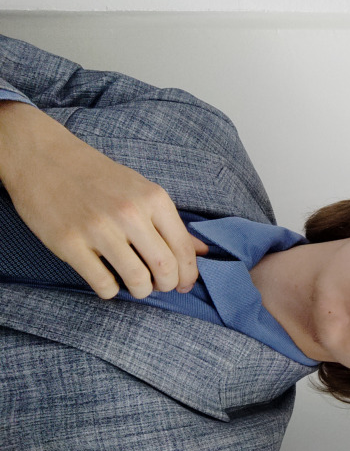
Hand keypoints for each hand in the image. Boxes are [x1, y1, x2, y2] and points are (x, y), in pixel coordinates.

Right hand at [0, 101, 207, 298]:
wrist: (45, 159)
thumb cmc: (99, 177)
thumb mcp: (143, 191)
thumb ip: (171, 224)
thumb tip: (203, 250)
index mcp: (154, 199)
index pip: (184, 249)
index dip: (188, 275)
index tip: (184, 285)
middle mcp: (130, 213)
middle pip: (165, 268)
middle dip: (167, 285)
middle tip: (159, 286)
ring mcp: (99, 229)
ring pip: (137, 280)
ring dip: (140, 290)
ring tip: (136, 285)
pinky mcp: (70, 244)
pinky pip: (103, 284)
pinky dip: (110, 290)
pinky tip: (109, 281)